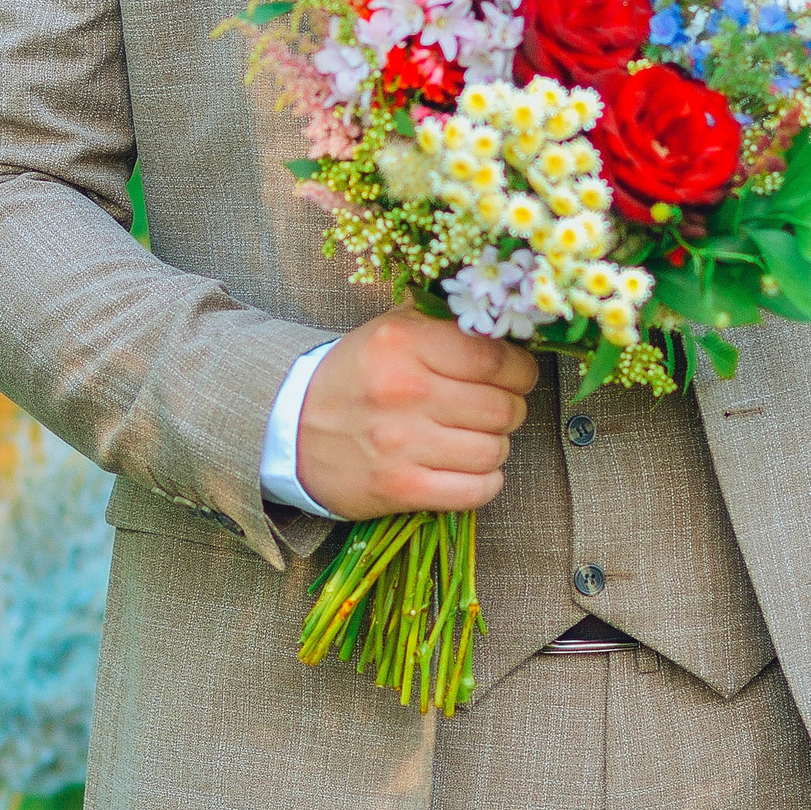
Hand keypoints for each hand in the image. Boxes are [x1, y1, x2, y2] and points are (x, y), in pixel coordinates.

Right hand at [295, 309, 537, 520]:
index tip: (516, 375)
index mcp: (402, 342)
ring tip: (474, 437)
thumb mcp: (389, 330)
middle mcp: (404, 391)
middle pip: (502, 406)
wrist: (290, 431)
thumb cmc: (354, 377)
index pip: (495, 357)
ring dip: (495, 446)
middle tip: (495, 407)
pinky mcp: (400, 487)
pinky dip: (484, 481)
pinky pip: (477, 490)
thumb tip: (506, 320)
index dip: (520, 369)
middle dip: (511, 408)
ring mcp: (401, 443)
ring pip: (494, 449)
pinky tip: (469, 469)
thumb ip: (443, 320)